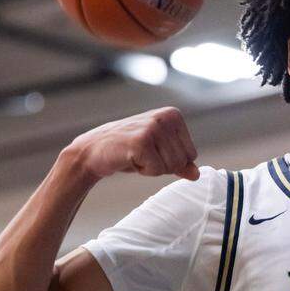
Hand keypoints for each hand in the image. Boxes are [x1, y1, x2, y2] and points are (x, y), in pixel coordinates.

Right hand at [67, 107, 198, 180]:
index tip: (152, 151)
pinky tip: (130, 158)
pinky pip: (157, 170)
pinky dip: (143, 171)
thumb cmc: (127, 151)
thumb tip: (196, 174)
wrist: (93, 152)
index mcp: (173, 115)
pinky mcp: (142, 141)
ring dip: (152, 168)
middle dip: (162, 165)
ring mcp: (153, 128)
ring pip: (171, 167)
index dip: (171, 161)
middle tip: (141, 154)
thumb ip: (180, 162)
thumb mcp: (158, 154)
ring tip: (135, 155)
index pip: (191, 154)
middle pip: (182, 161)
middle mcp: (165, 117)